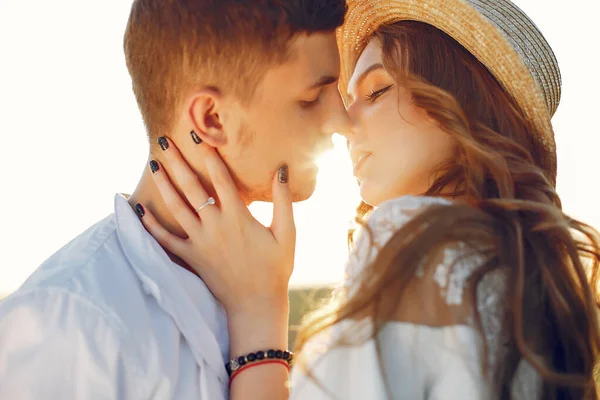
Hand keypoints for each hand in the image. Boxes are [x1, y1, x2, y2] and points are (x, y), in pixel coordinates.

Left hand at [139, 138, 295, 318]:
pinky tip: (139, 210)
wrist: (255, 304)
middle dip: (177, 162)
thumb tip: (280, 170)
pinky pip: (166, 240)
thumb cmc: (275, 268)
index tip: (199, 136)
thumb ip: (283, 201)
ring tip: (154, 164)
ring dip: (163, 185)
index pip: (220, 178)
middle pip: (191, 187)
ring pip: (176, 207)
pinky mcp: (191, 257)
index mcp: (237, 217)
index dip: (209, 155)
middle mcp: (214, 225)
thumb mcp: (287, 234)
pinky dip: (151, 226)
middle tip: (164, 141)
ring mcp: (199, 241)